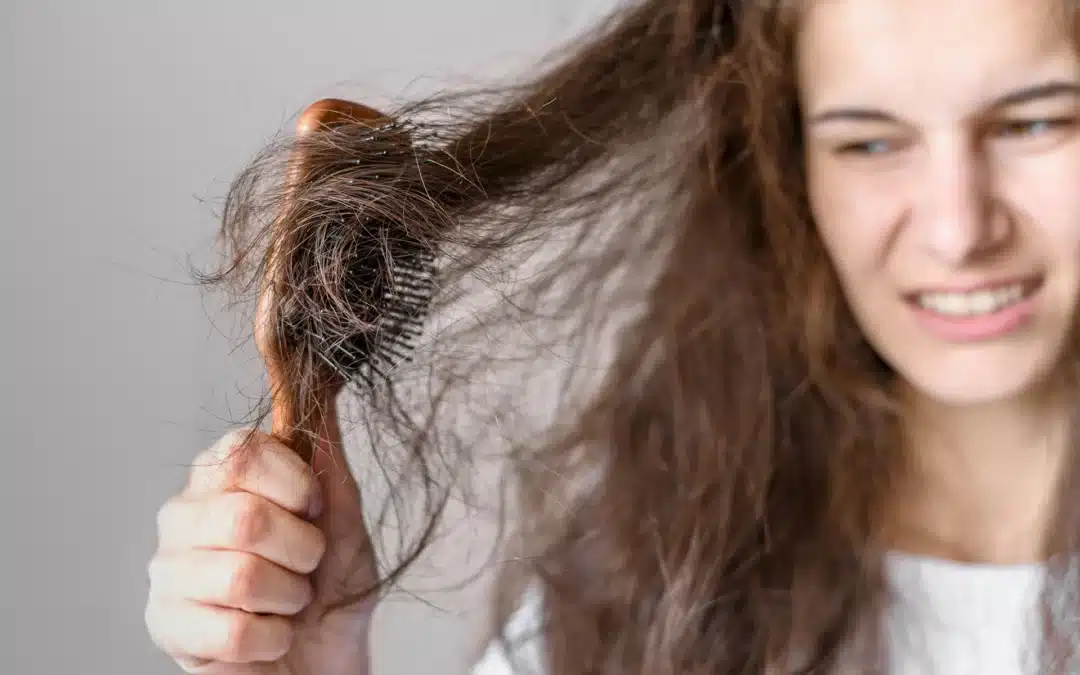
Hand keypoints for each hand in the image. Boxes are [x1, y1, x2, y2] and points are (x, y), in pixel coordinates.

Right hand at [145, 413, 377, 674]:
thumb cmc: (330, 585)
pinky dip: (273, 639)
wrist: (325, 657)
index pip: (241, 452)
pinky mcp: (165, 626)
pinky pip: (233, 633)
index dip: (295, 484)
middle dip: (301, 551)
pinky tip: (270, 636)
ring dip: (289, 598)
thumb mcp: (342, 517)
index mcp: (219, 477)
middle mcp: (182, 516)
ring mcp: (166, 572)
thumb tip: (317, 390)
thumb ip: (326, 458)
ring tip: (288, 601)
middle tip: (306, 565)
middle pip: (244, 518)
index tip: (315, 508)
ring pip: (240, 578)